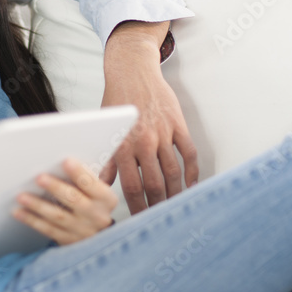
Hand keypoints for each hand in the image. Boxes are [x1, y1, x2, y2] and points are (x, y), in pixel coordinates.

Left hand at [13, 158, 117, 244]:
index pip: (92, 184)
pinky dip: (32, 220)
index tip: (66, 161)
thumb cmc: (96, 205)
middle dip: (56, 187)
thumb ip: (89, 176)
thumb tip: (71, 158)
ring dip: (38, 205)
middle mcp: (96, 216)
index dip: (79, 173)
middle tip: (39, 178)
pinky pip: (47, 229)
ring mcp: (81, 230)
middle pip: (74, 200)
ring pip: (57, 216)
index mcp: (106, 199)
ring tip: (21, 196)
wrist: (101, 237)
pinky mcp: (68, 240)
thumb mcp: (100, 191)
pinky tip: (19, 212)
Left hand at [99, 21, 198, 213]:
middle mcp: (143, 141)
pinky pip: (188, 153)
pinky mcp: (177, 124)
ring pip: (173, 172)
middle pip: (154, 184)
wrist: (132, 69)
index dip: (136, 208)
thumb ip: (105, 159)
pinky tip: (191, 184)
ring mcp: (163, 133)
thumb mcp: (105, 129)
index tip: (138, 222)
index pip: (131, 188)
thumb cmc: (116, 100)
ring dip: (175, 193)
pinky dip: (192, 172)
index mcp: (122, 146)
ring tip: (174, 207)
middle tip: (159, 220)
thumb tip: (99, 185)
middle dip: (156, 207)